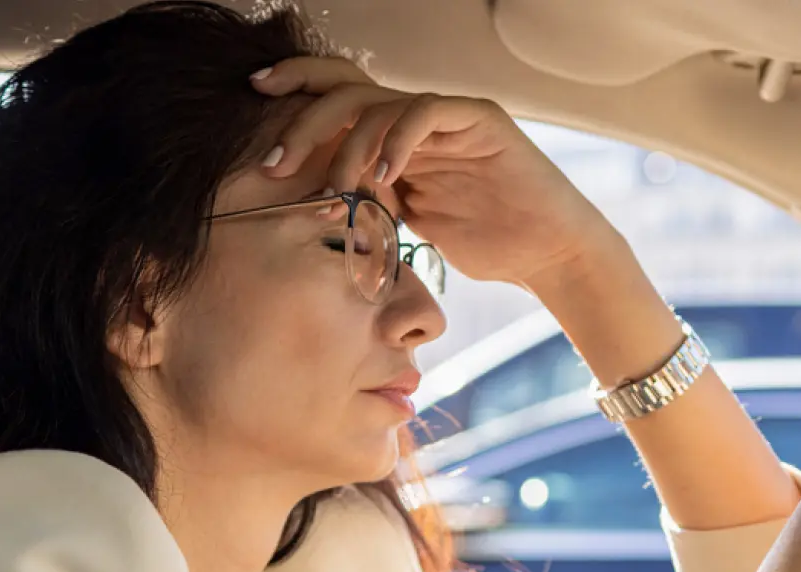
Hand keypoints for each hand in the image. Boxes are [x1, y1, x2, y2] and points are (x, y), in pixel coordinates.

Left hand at [250, 58, 616, 290]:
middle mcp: (416, 116)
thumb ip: (366, 201)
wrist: (548, 252)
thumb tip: (310, 204)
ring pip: (378, 103)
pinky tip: (382, 177)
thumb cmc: (483, 242)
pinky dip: (396, 140)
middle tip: (273, 161)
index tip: (252, 105)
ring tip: (336, 190)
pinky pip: (424, 111)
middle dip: (300, 120)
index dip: (294, 92)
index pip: (336, 98)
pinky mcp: (479, 118)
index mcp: (395, 135)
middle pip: (345, 89)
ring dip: (346, 147)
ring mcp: (447, 113)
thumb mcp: (405, 223)